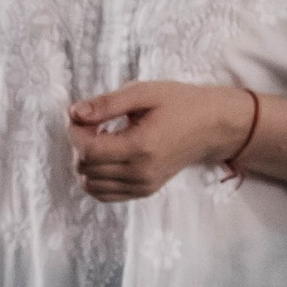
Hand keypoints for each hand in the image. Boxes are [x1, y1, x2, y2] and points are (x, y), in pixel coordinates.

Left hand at [67, 79, 250, 201]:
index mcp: (141, 147)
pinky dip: (95, 177)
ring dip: (85, 162)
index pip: (88, 151)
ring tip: (100, 139)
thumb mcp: (144, 93)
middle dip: (78, 145)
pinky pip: (105, 194)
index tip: (79, 116)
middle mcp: (141, 173)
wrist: (212, 126)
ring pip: (91, 185)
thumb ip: (107, 103)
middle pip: (86, 168)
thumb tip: (74, 113)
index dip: (74, 133)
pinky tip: (106, 156)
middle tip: (90, 124)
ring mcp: (143, 186)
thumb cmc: (180, 104)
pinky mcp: (144, 191)